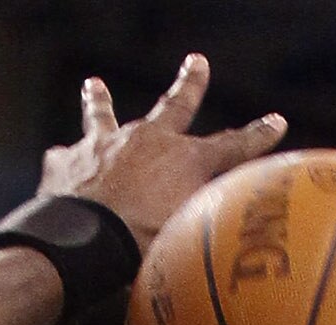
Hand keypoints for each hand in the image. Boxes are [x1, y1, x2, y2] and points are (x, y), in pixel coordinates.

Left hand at [34, 62, 286, 252]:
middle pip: (175, 105)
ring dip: (100, 100)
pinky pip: (64, 157)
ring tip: (92, 84)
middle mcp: (148, 140)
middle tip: (196, 63)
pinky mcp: (66, 161)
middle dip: (189, 84)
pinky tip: (59, 161)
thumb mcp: (188, 240)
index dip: (256, 136)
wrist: (83, 245)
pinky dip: (64, 162)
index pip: (232, 146)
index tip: (276, 122)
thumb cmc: (143, 251)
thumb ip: (206, 230)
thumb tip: (231, 249)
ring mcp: (105, 145)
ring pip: (104, 115)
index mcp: (185, 159)